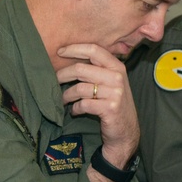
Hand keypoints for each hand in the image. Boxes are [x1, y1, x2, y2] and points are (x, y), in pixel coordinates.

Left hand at [56, 43, 138, 168]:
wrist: (126, 132)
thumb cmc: (114, 105)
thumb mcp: (112, 83)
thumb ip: (99, 69)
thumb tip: (72, 57)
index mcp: (117, 67)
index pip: (94, 50)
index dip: (74, 49)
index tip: (60, 52)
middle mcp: (117, 77)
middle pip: (81, 69)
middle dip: (63, 75)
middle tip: (54, 81)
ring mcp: (115, 93)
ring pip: (79, 88)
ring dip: (66, 95)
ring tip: (63, 100)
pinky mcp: (109, 108)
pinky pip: (83, 104)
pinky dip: (75, 108)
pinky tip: (74, 111)